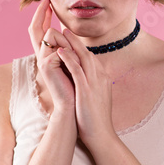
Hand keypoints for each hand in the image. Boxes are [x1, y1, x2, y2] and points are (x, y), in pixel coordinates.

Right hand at [28, 0, 78, 112]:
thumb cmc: (76, 86)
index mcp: (47, 54)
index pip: (40, 30)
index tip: (46, 1)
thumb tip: (67, 32)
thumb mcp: (73, 62)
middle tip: (46, 0)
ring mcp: (41, 60)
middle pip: (36, 29)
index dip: (41, 16)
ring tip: (74, 57)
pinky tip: (73, 62)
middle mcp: (40, 56)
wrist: (74, 105)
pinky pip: (57, 46)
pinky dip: (68, 50)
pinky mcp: (45, 65)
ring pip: (50, 34)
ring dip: (66, 40)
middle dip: (41, 13)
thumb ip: (68, 48)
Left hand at [56, 29, 115, 148]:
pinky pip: (77, 70)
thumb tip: (85, 81)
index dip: (79, 47)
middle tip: (64, 29)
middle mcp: (100, 77)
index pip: (91, 57)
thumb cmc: (96, 120)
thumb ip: (92, 86)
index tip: (70, 39)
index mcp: (102, 78)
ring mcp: (95, 83)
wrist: (101, 135)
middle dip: (75, 40)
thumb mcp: (96, 98)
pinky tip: (60, 51)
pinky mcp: (86, 91)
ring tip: (61, 33)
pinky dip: (69, 59)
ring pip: (83, 57)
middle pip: (87, 52)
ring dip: (71, 43)